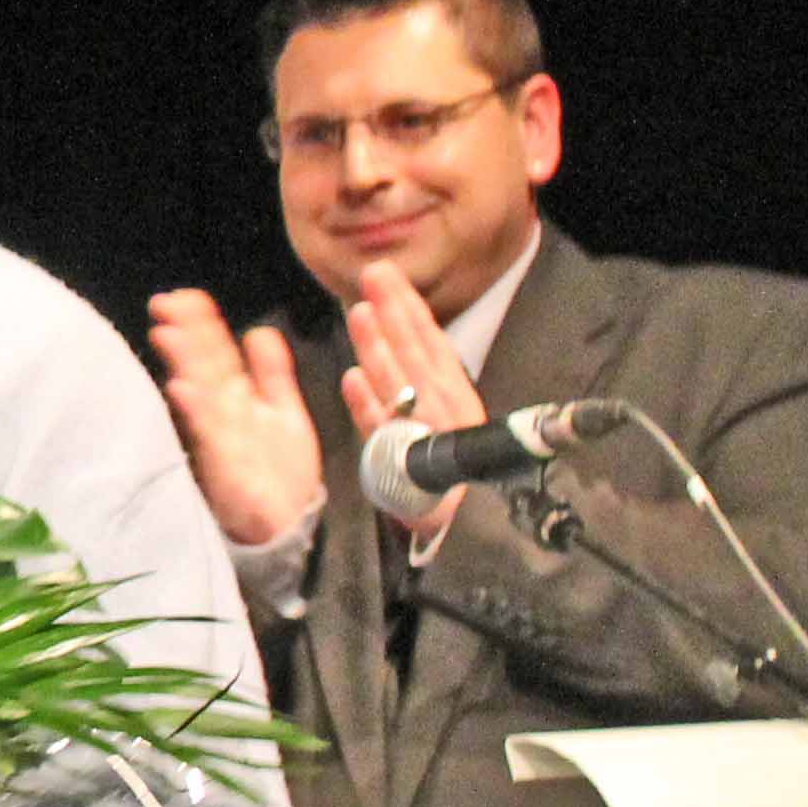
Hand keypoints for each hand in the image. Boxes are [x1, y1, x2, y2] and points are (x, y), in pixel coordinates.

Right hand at [143, 287, 325, 542]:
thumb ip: (273, 374)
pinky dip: (194, 409)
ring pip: (200, 390)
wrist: (290, 526)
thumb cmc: (282, 472)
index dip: (202, 323)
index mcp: (237, 397)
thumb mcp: (285, 413)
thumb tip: (259, 330)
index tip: (186, 297)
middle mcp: (224, 413)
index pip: (215, 351)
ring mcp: (220, 437)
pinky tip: (182, 387)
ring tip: (167, 332)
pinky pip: (207, 433)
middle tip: (164, 302)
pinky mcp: (223, 465)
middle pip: (203, 364)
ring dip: (183, 362)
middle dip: (185, 334)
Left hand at [343, 265, 486, 540]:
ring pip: (402, 387)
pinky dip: (370, 406)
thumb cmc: (441, 466)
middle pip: (419, 356)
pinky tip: (351, 380)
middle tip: (374, 276)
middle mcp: (447, 411)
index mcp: (456, 395)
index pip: (432, 344)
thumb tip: (397, 327)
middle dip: (397, 315)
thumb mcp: (437, 413)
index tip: (388, 277)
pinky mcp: (409, 467)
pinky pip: (386, 433)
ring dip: (381, 350)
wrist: (456, 530)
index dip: (410, 310)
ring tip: (359, 314)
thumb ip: (419, 373)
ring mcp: (429, 437)